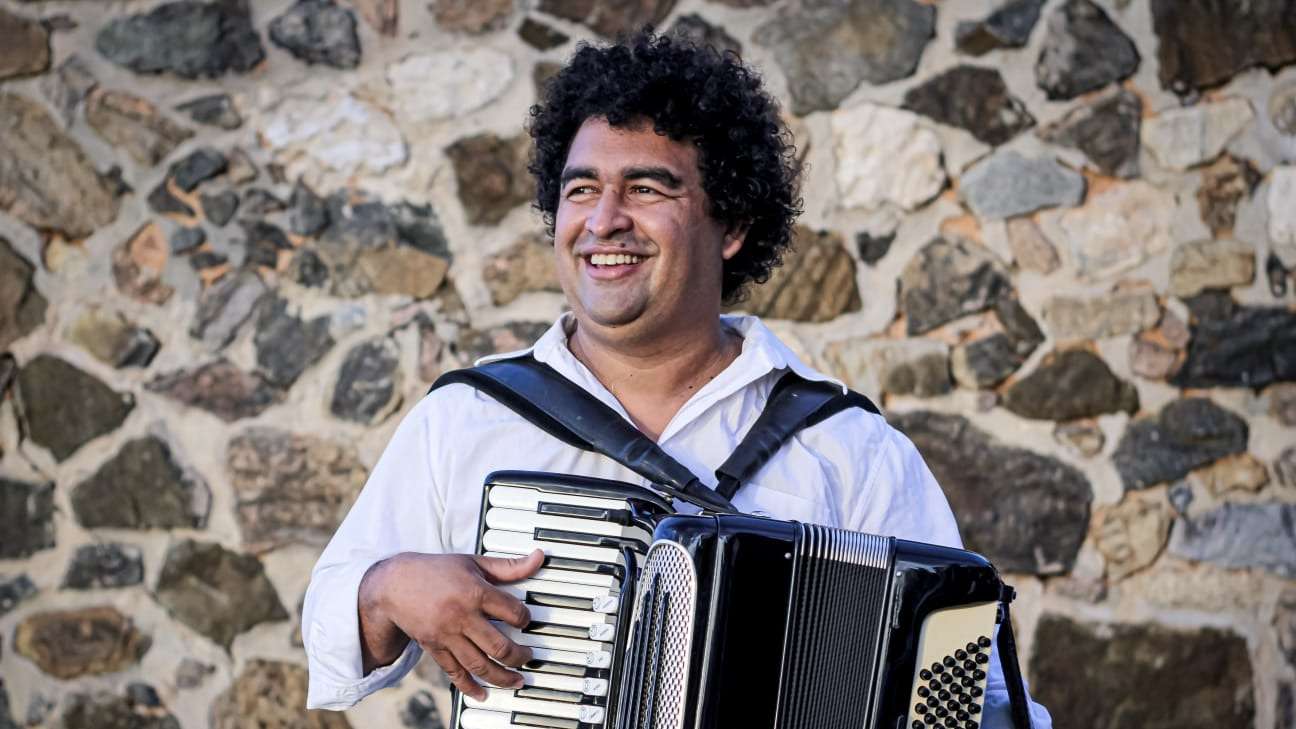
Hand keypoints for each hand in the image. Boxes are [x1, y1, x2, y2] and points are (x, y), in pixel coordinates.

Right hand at [360, 549, 544, 699]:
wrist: (394, 584)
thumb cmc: (437, 570)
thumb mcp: (473, 562)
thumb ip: (508, 566)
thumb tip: (538, 558)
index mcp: (475, 592)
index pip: (512, 612)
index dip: (526, 618)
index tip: (527, 621)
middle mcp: (462, 616)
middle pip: (499, 645)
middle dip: (520, 656)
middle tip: (529, 657)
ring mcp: (447, 635)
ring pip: (479, 664)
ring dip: (502, 677)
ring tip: (517, 681)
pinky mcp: (434, 648)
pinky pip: (454, 672)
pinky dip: (469, 686)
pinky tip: (483, 694)